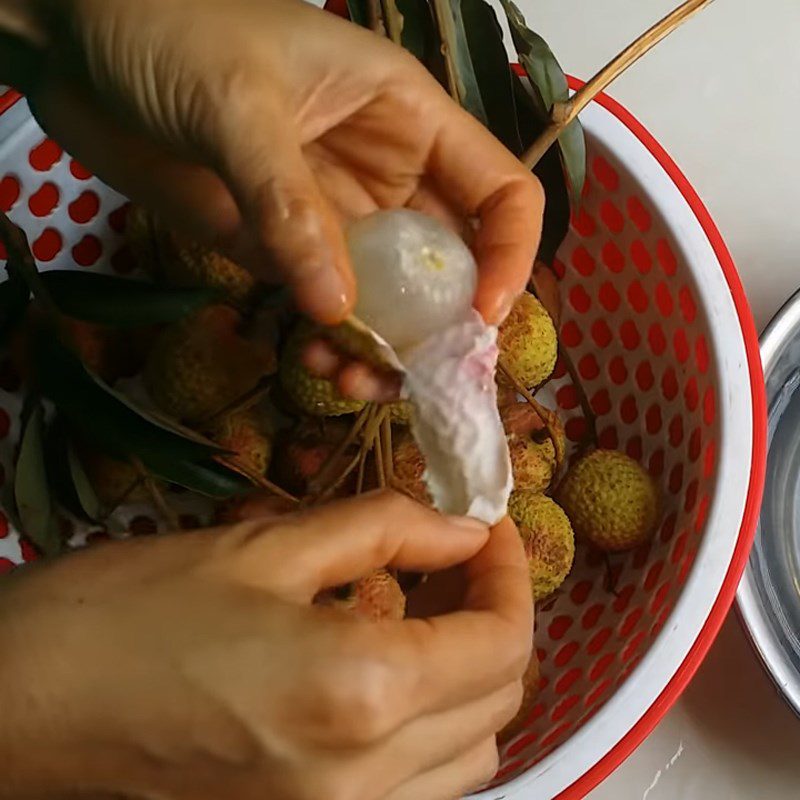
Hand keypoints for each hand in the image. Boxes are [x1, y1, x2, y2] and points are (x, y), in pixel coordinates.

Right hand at [0, 491, 532, 799]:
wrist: (26, 703)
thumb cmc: (137, 608)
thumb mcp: (269, 546)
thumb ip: (387, 527)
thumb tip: (465, 527)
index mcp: (362, 694)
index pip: (500, 642)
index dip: (509, 572)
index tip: (487, 524)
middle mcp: (368, 782)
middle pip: (497, 703)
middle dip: (495, 617)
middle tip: (457, 555)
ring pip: (468, 758)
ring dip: (470, 679)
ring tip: (428, 609)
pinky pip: (415, 789)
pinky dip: (430, 729)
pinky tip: (389, 672)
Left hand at [9, 0, 542, 396]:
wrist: (81, 47)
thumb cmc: (170, 33)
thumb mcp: (238, 106)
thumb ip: (289, 206)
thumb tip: (338, 309)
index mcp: (408, 120)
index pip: (501, 192)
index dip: (510, 256)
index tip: (481, 318)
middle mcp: (386, 176)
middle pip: (451, 263)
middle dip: (443, 326)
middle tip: (416, 377)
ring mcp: (335, 219)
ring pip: (391, 300)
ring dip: (387, 350)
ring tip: (354, 380)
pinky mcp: (284, 251)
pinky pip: (329, 310)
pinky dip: (334, 345)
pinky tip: (316, 362)